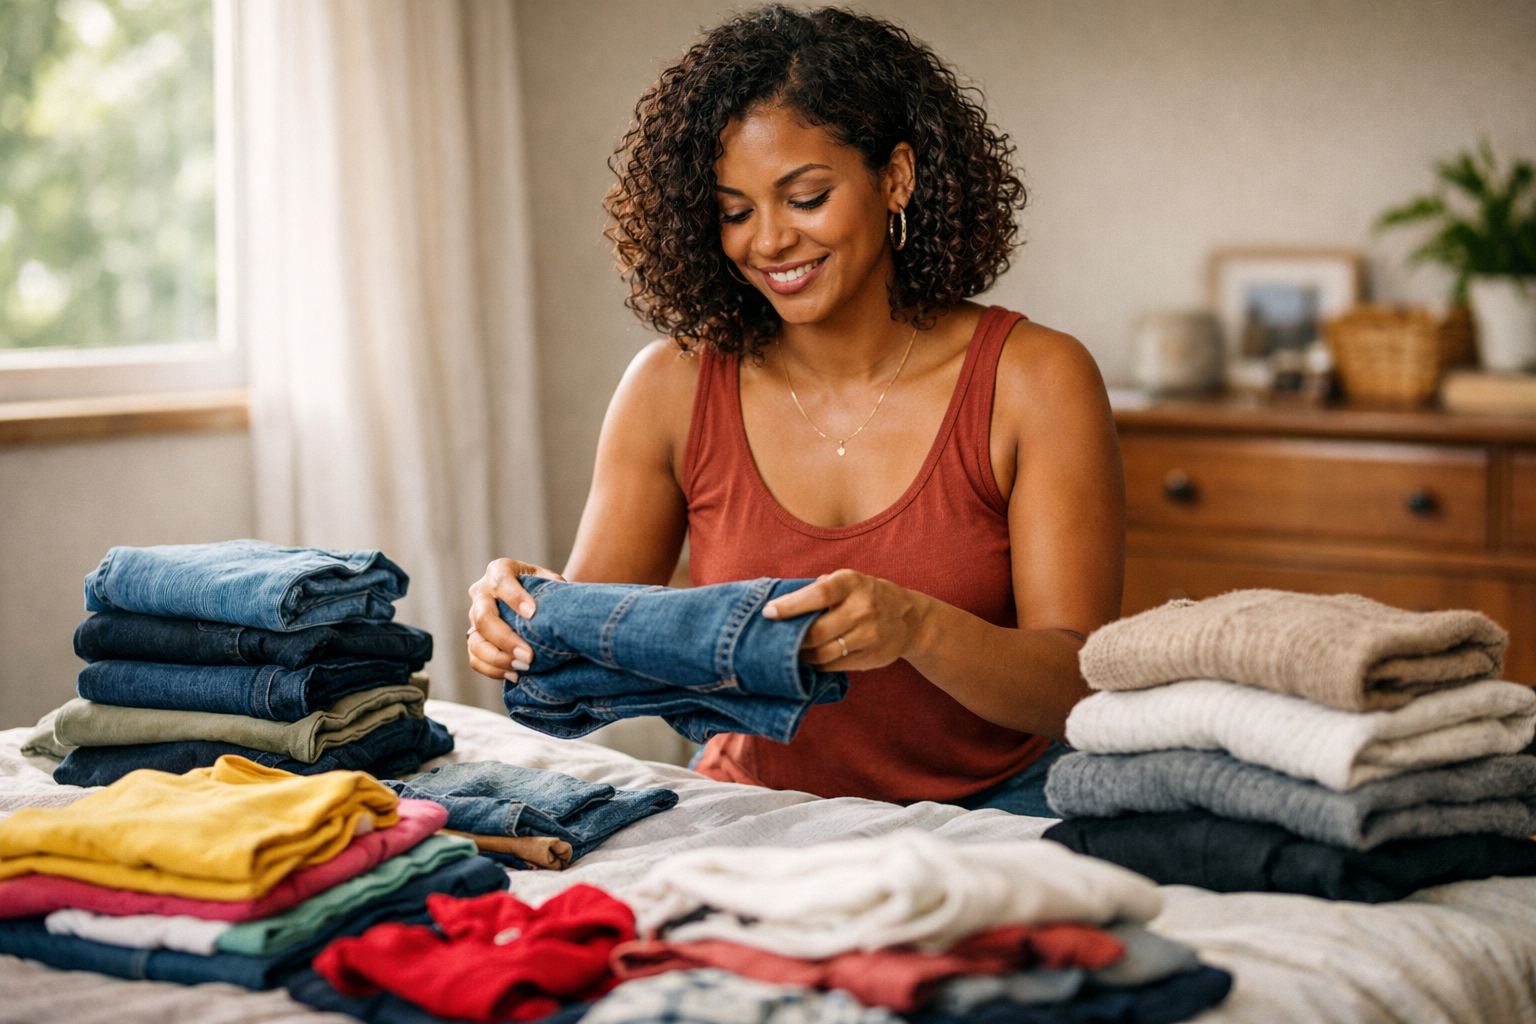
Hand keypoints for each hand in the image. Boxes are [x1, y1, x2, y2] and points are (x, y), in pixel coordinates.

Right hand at [467, 559, 564, 680]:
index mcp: (500, 571)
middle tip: (529, 655)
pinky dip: (494, 670)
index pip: (500, 581)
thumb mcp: (552, 583)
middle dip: (505, 639)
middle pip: (482, 617)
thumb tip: (560, 612)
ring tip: (524, 668)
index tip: (533, 614)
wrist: (542, 604)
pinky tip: (515, 675)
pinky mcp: (475, 639)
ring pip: (475, 641)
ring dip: (499, 658)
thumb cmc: (548, 591)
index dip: (514, 597)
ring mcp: (475, 617)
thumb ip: (553, 591)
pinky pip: (476, 659)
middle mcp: (482, 592)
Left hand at [761, 569, 929, 670]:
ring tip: (792, 653)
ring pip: (824, 654)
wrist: (911, 618)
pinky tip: (811, 659)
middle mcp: (863, 608)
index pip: (817, 595)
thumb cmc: (867, 595)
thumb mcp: (847, 581)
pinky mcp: (872, 657)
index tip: (768, 613)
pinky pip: (835, 666)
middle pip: (817, 632)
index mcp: (852, 583)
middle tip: (776, 641)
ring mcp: (870, 635)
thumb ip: (818, 589)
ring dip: (802, 656)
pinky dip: (818, 665)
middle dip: (792, 640)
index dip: (790, 606)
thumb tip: (780, 602)